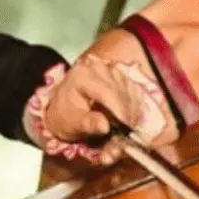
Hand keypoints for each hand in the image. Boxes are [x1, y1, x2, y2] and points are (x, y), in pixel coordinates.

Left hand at [34, 55, 170, 159]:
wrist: (62, 108)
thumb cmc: (66, 117)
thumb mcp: (73, 124)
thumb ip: (88, 125)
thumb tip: (104, 126)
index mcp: (81, 77)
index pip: (106, 92)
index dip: (120, 109)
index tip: (128, 126)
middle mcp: (95, 68)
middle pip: (120, 89)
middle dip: (127, 111)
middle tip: (130, 130)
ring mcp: (108, 68)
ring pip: (129, 87)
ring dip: (133, 107)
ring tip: (130, 125)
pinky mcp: (117, 74)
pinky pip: (132, 87)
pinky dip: (135, 102)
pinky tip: (133, 115)